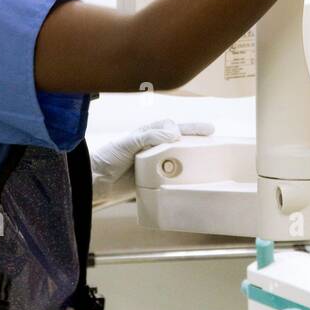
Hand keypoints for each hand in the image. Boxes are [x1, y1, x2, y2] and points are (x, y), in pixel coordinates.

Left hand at [89, 118, 213, 182]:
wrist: (96, 183)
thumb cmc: (108, 157)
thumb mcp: (128, 142)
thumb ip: (149, 136)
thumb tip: (174, 134)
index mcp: (148, 134)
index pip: (172, 126)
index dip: (186, 127)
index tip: (197, 132)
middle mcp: (154, 147)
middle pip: (180, 140)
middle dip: (197, 137)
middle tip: (212, 135)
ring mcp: (155, 163)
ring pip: (179, 157)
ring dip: (192, 156)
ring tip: (209, 156)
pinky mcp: (155, 179)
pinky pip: (173, 176)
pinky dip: (184, 176)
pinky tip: (193, 177)